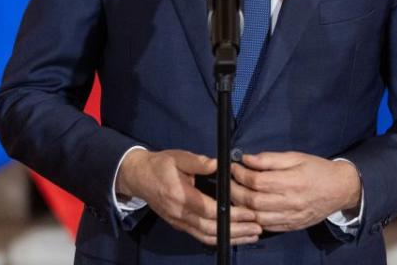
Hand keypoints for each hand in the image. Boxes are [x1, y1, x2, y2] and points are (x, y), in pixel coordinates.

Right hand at [116, 148, 261, 245]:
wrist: (138, 177)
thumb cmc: (160, 164)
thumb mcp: (179, 157)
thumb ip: (199, 162)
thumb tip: (219, 163)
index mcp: (180, 196)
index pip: (210, 210)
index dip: (231, 214)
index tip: (249, 213)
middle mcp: (179, 213)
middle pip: (211, 229)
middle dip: (236, 230)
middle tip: (257, 227)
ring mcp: (179, 222)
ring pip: (206, 237)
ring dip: (230, 238)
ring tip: (251, 235)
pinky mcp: (179, 225)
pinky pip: (200, 236)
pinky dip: (218, 239)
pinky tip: (233, 236)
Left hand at [230, 152, 361, 232]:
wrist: (340, 189)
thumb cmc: (317, 169)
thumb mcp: (295, 156)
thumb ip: (270, 159)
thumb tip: (247, 158)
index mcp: (292, 181)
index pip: (257, 181)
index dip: (240, 174)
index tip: (234, 166)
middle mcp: (291, 202)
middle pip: (254, 200)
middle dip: (235, 190)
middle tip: (229, 181)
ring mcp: (291, 217)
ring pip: (257, 217)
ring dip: (241, 207)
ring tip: (236, 194)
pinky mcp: (292, 226)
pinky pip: (267, 226)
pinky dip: (254, 218)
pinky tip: (249, 208)